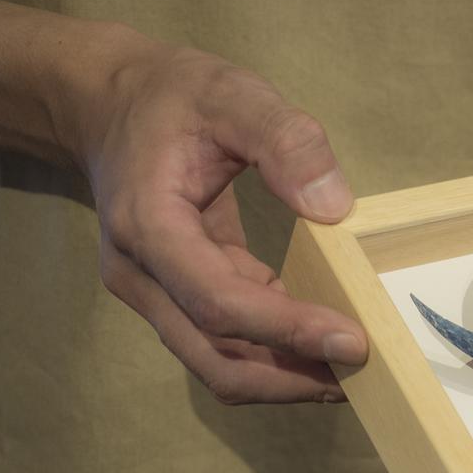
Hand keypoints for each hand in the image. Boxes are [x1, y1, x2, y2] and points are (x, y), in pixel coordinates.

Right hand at [72, 29, 365, 402]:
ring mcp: (153, 293)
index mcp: (147, 226)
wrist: (110, 105)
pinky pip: (225, 341)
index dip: (286, 330)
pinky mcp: (176, 296)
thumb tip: (335, 209)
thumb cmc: (172, 98)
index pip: (218, 302)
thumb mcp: (233, 94)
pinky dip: (275, 351)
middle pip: (215, 357)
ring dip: (285, 377)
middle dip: (290, 378)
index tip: (352, 342)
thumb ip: (286, 141)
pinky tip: (322, 343)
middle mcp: (140, 275)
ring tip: (350, 372)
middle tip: (362, 375)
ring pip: (218, 362)